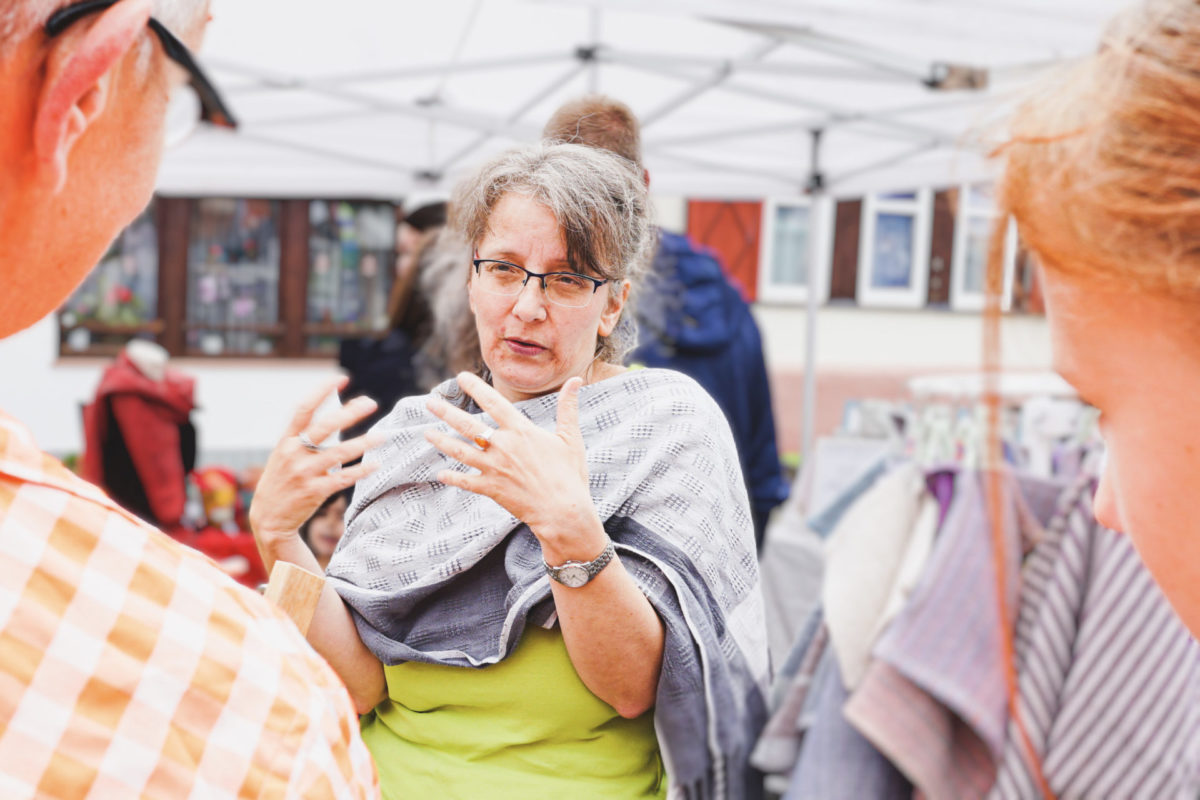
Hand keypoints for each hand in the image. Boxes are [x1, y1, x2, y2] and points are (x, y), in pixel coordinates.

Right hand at [249, 376, 380, 549]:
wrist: (268, 518)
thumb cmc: (282, 481)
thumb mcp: (285, 456)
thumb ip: (304, 439)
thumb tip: (337, 418)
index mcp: (286, 441)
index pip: (304, 408)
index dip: (322, 391)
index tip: (341, 378)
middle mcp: (294, 453)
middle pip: (326, 426)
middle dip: (350, 412)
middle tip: (370, 402)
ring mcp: (304, 473)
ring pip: (340, 453)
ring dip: (364, 443)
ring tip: (383, 436)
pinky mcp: (315, 492)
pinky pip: (343, 478)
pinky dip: (361, 471)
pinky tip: (375, 464)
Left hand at [424, 372, 594, 541]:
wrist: (563, 511)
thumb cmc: (569, 474)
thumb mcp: (570, 438)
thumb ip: (568, 407)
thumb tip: (577, 380)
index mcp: (521, 430)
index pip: (493, 402)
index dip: (475, 387)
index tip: (461, 377)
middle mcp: (503, 446)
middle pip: (468, 425)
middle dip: (446, 413)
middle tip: (430, 403)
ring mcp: (494, 468)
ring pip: (460, 451)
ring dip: (441, 441)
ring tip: (426, 433)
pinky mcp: (491, 489)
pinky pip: (466, 482)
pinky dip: (452, 478)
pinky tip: (440, 474)